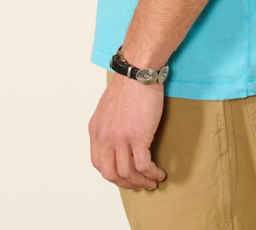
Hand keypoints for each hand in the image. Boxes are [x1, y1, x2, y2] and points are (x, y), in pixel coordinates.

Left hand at [88, 73, 165, 189]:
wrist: (138, 72)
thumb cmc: (128, 85)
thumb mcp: (107, 108)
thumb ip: (108, 126)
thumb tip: (116, 140)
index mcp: (96, 130)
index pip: (99, 164)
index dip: (113, 174)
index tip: (126, 176)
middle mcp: (105, 137)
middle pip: (111, 173)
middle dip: (127, 184)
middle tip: (140, 184)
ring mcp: (120, 138)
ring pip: (128, 173)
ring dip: (141, 182)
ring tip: (152, 181)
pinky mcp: (138, 136)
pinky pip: (144, 166)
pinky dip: (152, 174)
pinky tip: (159, 173)